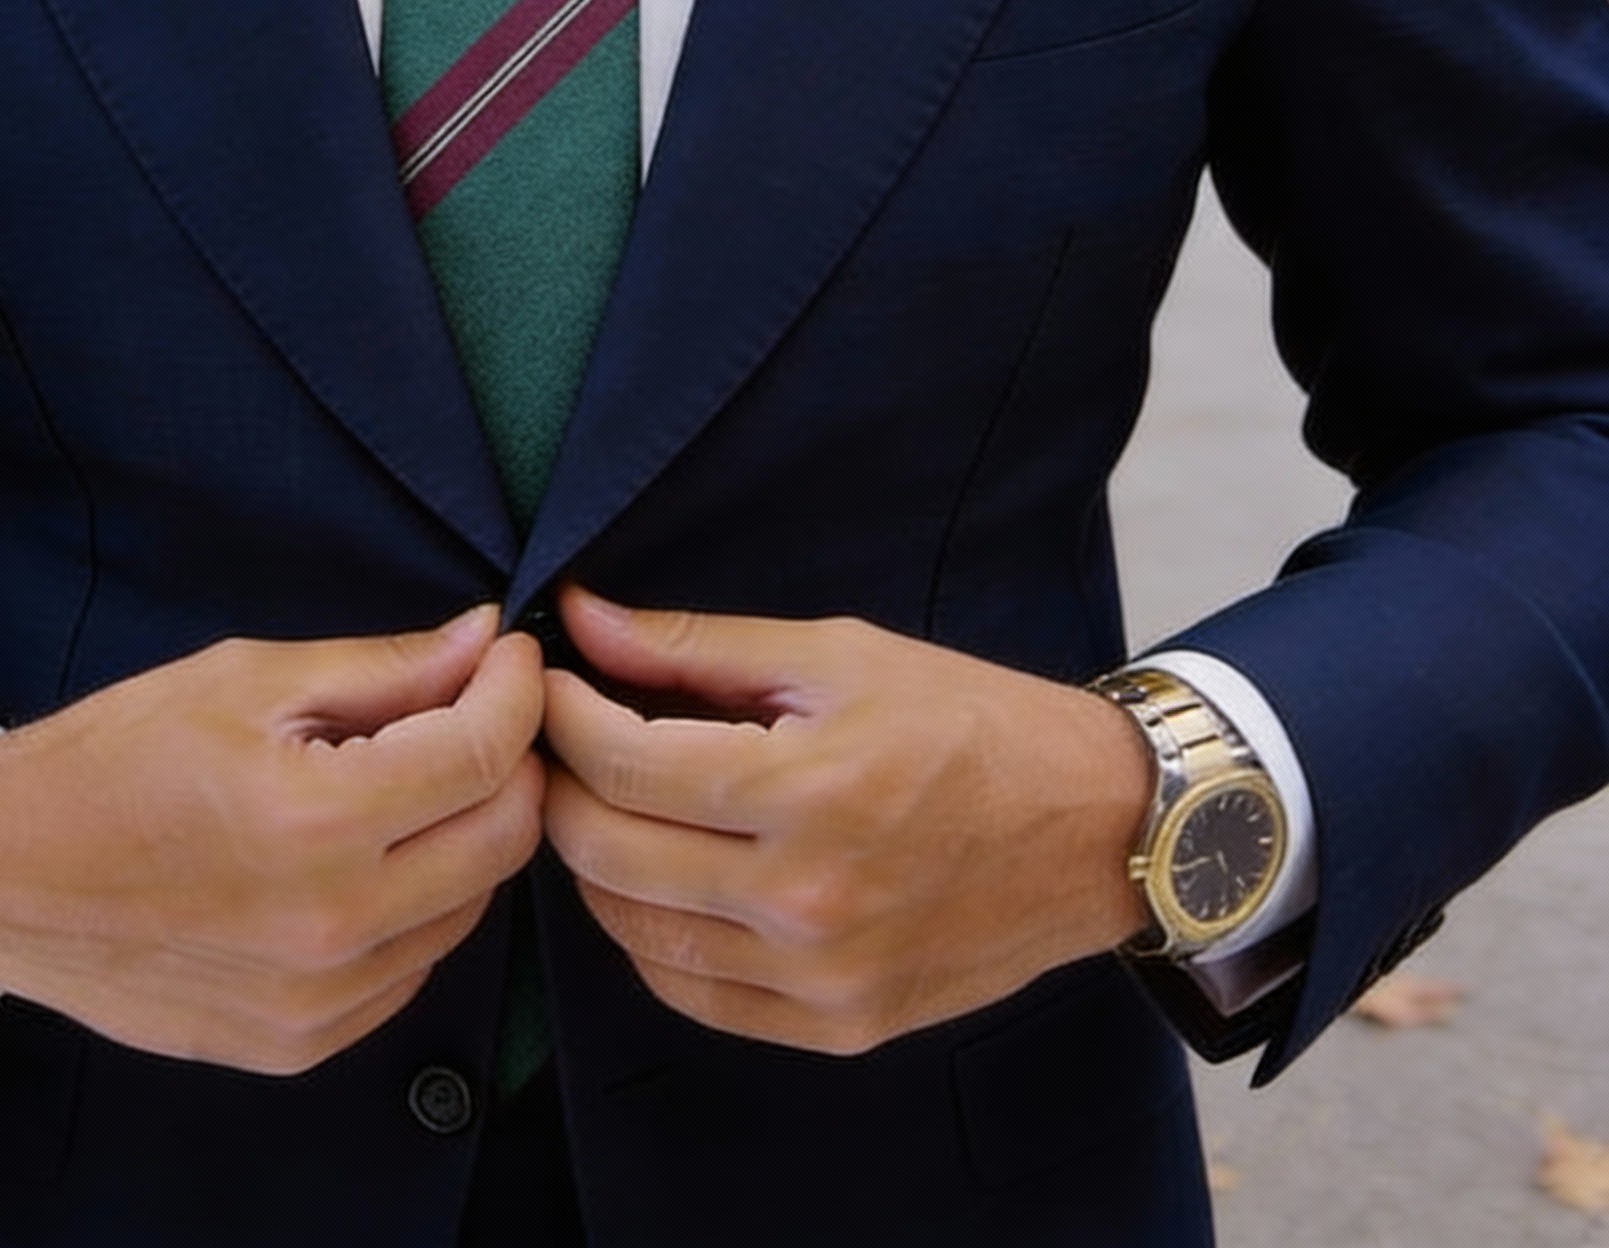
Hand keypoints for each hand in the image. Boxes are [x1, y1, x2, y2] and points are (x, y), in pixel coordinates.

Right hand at [0, 605, 543, 1075]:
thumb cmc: (115, 758)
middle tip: (481, 708)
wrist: (0, 875)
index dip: (517, 690)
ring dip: (470, 831)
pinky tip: (372, 853)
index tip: (511, 655)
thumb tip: (484, 640)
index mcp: (314, 821)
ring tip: (415, 776)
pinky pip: (415, 965)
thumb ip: (384, 667)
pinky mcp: (300, 1044)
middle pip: (504, 837)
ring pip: (472, 906)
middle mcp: (330, 926)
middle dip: (513, 759)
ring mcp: (318, 1001)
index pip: (484, 753)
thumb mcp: (248, 679)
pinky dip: (421, 901)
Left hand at [540, 585, 1151, 1055]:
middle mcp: (806, 901)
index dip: (562, 713)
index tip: (549, 679)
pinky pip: (689, 993)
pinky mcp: (836, 1027)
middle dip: (560, 783)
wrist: (1095, 829)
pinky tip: (660, 875)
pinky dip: (650, 935)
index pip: (621, 763)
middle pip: (607, 852)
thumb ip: (697, 645)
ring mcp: (820, 979)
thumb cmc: (970, 721)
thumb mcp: (838, 655)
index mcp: (809, 791)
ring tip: (608, 799)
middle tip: (560, 736)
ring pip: (632, 933)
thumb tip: (583, 617)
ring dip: (595, 861)